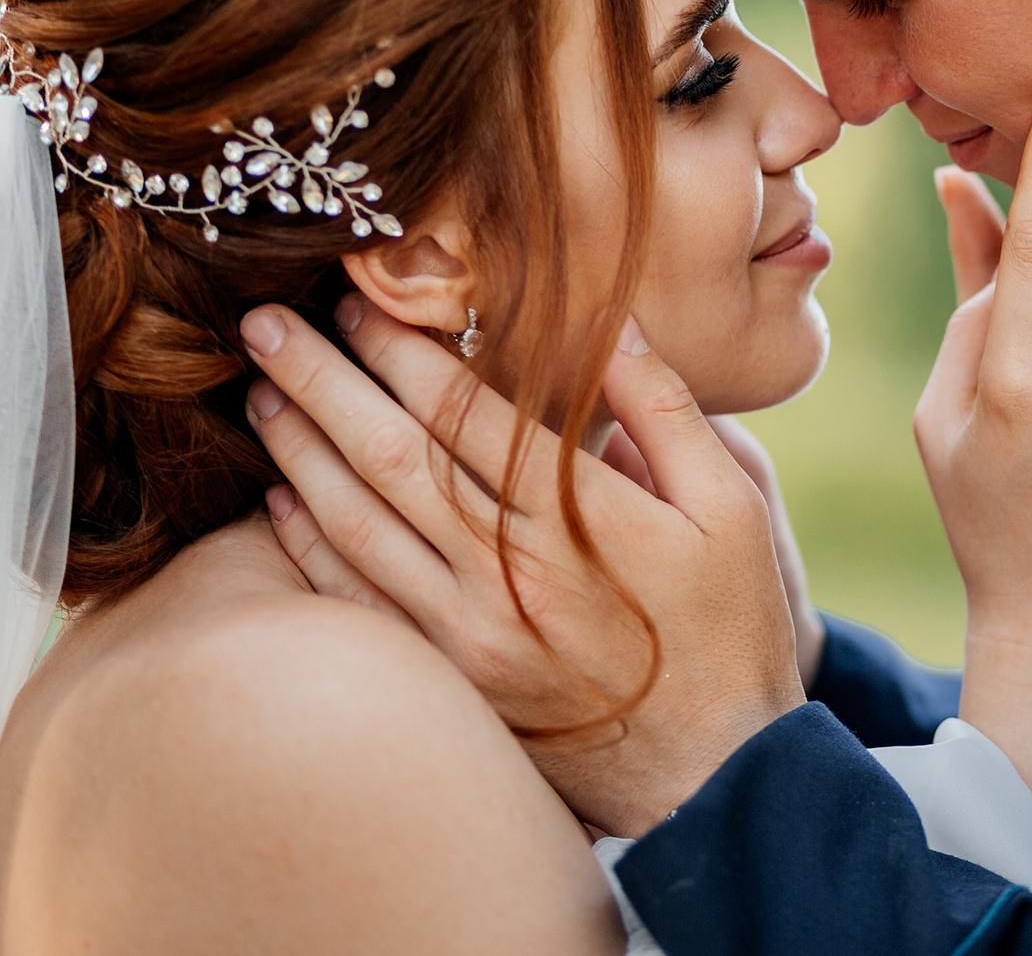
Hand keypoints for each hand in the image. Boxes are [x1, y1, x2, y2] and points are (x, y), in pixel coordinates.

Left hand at [243, 302, 804, 836]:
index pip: (465, 414)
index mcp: (578, 523)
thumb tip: (614, 325)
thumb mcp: (733, 508)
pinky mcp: (453, 681)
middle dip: (323, 382)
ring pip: (360, 527)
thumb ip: (668, 413)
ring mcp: (471, 635)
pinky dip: (311, 549)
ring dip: (301, 454)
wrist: (715, 769)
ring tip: (262, 395)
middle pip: (392, 459)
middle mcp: (509, 575)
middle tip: (266, 325)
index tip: (361, 299)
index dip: (404, 349)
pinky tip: (283, 502)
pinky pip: (362, 605)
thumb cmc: (729, 628)